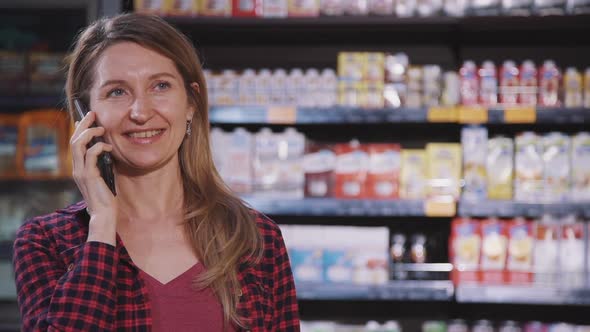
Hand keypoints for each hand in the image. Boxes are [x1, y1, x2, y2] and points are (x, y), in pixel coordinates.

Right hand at [70, 111, 116, 245]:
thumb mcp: (104, 176)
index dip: (79, 129)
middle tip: (93, 114)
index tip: (87, 119)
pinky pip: (91, 154)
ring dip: (90, 133)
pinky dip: (100, 147)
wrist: (104, 214)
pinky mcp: (89, 176)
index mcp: (79, 168)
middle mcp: (76, 168)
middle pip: (74, 140)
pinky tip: (109, 147)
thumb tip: (107, 149)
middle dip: (83, 125)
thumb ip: (102, 163)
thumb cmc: (106, 197)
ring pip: (78, 144)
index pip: (75, 144)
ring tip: (101, 129)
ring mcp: (81, 172)